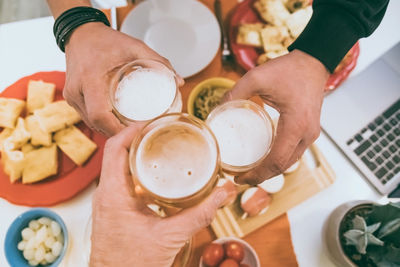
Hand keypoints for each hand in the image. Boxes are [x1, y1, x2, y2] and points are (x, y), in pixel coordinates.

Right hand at [64, 22, 182, 135]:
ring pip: (91, 124)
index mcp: (90, 78)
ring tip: (130, 132)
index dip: (117, 129)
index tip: (135, 132)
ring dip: (109, 130)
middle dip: (117, 133)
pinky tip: (117, 124)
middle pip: (96, 124)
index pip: (100, 115)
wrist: (80, 33)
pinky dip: (102, 123)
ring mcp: (71, 96)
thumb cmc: (106, 40)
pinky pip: (87, 117)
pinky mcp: (71, 98)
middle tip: (138, 135)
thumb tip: (179, 82)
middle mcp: (77, 90)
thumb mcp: (135, 47)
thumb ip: (158, 62)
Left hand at [90, 126, 234, 266]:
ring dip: (140, 154)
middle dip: (140, 138)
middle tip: (164, 130)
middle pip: (119, 153)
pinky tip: (160, 176)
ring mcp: (109, 202)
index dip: (133, 128)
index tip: (154, 120)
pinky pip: (125, 182)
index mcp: (113, 194)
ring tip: (164, 146)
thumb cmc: (132, 265)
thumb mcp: (171, 237)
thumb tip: (224, 193)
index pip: (115, 147)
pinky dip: (141, 173)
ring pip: (121, 167)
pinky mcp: (115, 210)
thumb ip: (200, 214)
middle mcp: (106, 194)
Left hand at [225, 50, 328, 184]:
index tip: (239, 178)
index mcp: (295, 125)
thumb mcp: (256, 78)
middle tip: (240, 178)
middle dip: (261, 176)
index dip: (256, 174)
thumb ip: (234, 93)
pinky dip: (279, 160)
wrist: (313, 62)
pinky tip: (264, 158)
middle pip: (283, 166)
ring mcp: (311, 134)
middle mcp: (307, 134)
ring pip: (290, 162)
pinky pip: (294, 152)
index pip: (276, 161)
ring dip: (270, 170)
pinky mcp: (310, 131)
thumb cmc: (290, 69)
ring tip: (250, 171)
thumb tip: (216, 110)